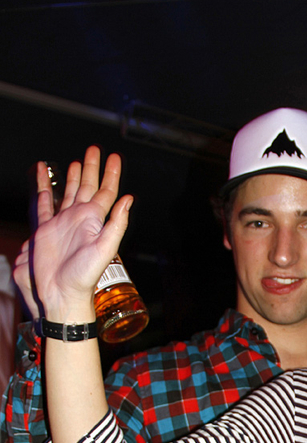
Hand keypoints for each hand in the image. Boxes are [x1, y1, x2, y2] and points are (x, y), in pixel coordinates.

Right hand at [13, 147, 132, 322]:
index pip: (107, 192)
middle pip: (88, 186)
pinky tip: (43, 175)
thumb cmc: (85, 276)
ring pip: (68, 191)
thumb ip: (116, 224)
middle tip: (94, 149)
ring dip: (74, 176)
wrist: (62, 292)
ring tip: (77, 160)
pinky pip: (44, 203)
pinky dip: (43, 187)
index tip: (114, 157)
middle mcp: (80, 218)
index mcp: (95, 220)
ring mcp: (63, 222)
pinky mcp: (46, 229)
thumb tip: (128, 199)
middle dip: (92, 168)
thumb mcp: (105, 249)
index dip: (111, 174)